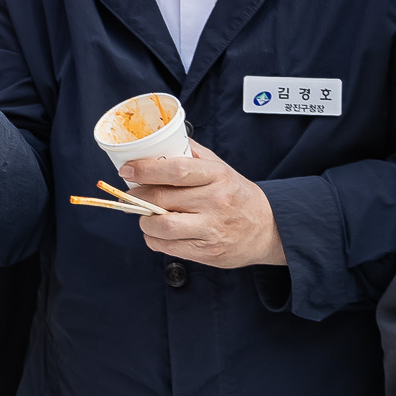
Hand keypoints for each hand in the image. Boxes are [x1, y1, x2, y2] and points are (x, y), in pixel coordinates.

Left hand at [120, 142, 286, 267]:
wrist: (268, 228)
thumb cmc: (238, 195)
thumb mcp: (221, 167)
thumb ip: (192, 154)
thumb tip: (159, 142)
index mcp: (217, 176)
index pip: (175, 170)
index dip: (146, 170)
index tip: (127, 170)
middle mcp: (215, 202)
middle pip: (163, 199)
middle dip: (138, 196)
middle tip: (131, 193)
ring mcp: (211, 229)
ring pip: (163, 226)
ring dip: (144, 221)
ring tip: (145, 215)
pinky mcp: (207, 252)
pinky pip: (168, 247)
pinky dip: (153, 239)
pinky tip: (156, 232)